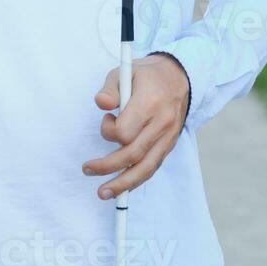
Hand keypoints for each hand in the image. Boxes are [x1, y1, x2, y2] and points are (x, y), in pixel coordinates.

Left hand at [82, 54, 189, 199]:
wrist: (179, 77)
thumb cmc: (146, 76)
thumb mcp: (125, 72)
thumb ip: (110, 89)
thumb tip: (100, 104)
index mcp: (150, 102)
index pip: (125, 132)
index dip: (109, 131)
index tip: (107, 118)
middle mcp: (162, 123)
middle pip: (133, 154)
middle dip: (107, 166)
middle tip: (87, 169)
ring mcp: (168, 136)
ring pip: (145, 168)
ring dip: (123, 184)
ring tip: (103, 194)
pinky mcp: (170, 144)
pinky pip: (153, 167)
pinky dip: (137, 179)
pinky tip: (122, 188)